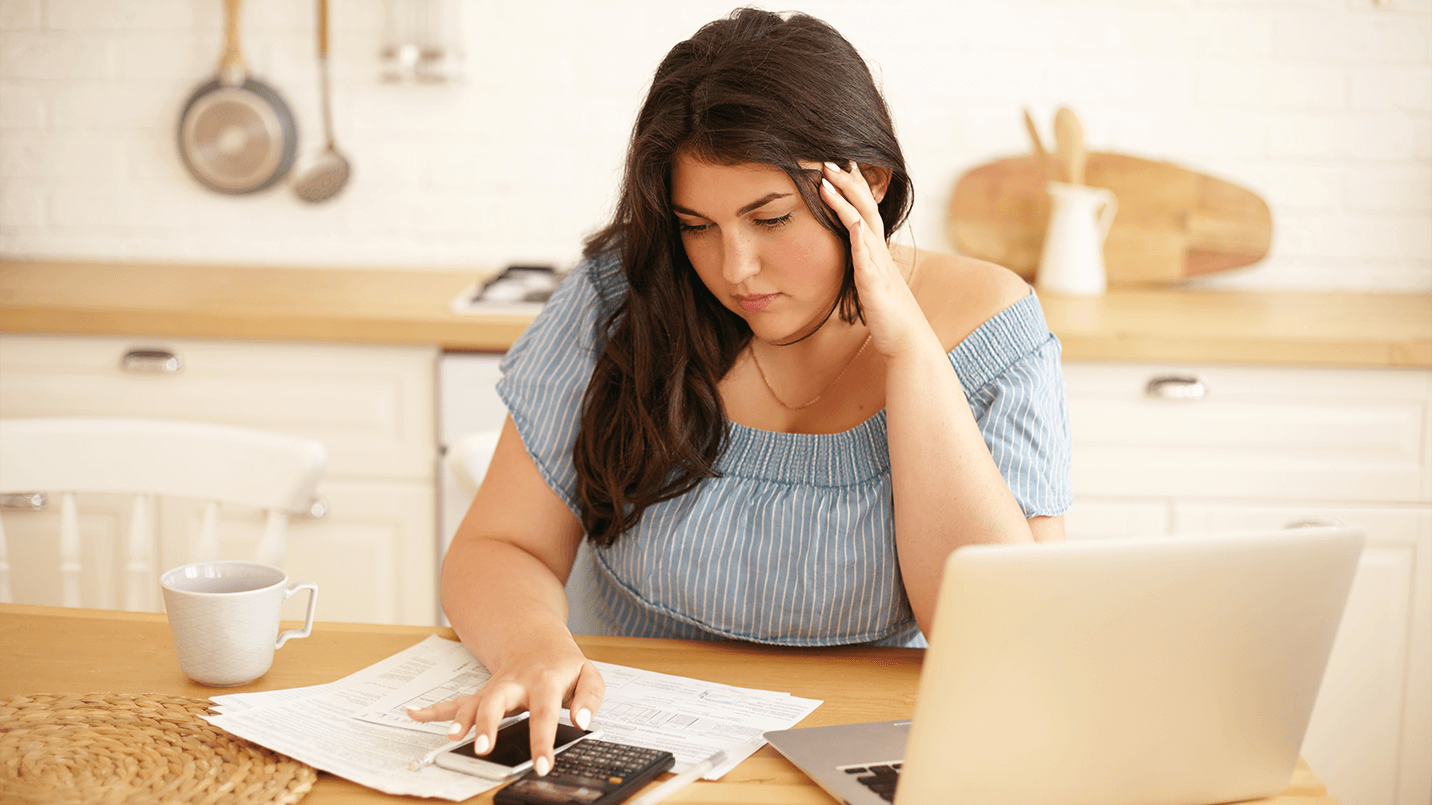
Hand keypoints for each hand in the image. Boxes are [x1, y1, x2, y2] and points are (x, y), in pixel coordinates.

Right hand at [406, 643, 604, 775]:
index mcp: (544, 681)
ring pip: (473, 701)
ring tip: (450, 738)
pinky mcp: (483, 693)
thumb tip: (581, 720)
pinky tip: (414, 714)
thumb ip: (589, 697)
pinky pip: (457, 701)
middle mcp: (515, 684)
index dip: (542, 741)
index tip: (542, 765)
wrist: (538, 642)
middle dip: (487, 724)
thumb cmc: (564, 665)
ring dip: (460, 719)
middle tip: (482, 749)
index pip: (544, 714)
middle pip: (497, 701)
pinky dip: (434, 709)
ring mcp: (495, 688)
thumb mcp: (589, 675)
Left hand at [818, 161, 929, 358]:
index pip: (865, 211)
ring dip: (846, 202)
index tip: (839, 166)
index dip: (853, 188)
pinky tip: (851, 223)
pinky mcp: (876, 285)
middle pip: (866, 209)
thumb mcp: (872, 284)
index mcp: (877, 253)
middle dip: (847, 183)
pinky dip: (860, 239)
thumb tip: (855, 256)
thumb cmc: (889, 316)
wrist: (908, 342)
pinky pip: (867, 258)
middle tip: (829, 160)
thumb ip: (864, 266)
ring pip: (864, 226)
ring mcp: (879, 267)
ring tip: (827, 181)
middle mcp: (880, 254)